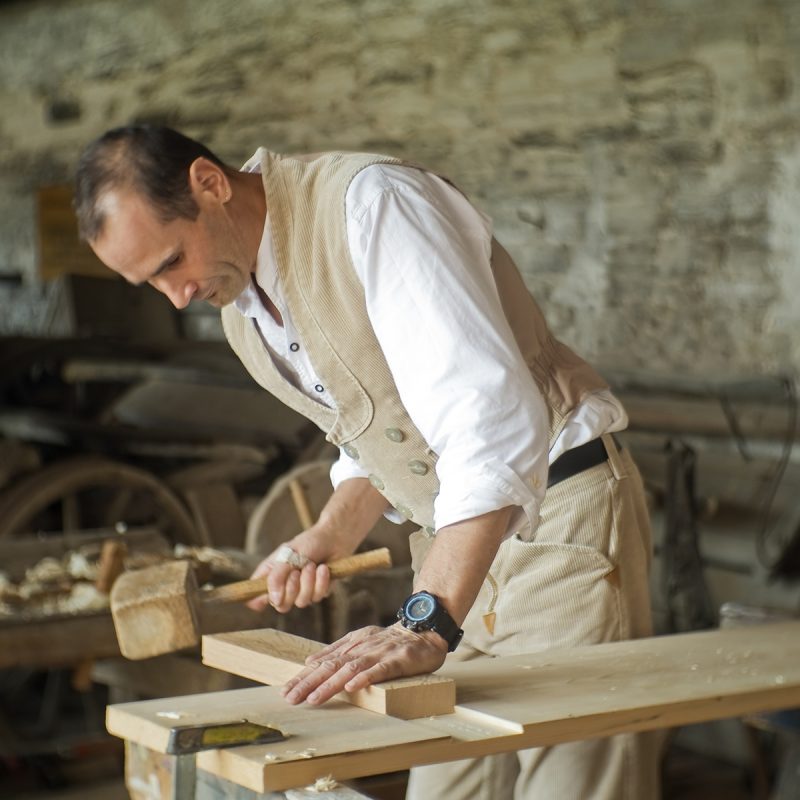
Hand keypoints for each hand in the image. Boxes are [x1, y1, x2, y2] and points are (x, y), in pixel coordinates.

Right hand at [247, 530, 340, 612]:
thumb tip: (274, 600)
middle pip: (281, 606)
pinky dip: (321, 581)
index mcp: (271, 575)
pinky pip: (318, 596)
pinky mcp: (318, 592)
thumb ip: (276, 577)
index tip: (266, 597)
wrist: (334, 537)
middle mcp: (284, 586)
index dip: (257, 601)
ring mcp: (302, 590)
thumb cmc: (308, 542)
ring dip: (308, 582)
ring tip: (312, 565)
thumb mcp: (288, 555)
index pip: (255, 596)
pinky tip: (324, 568)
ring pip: (301, 602)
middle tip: (297, 571)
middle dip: (291, 589)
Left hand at [281, 622, 447, 705]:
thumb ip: (337, 650)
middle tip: (291, 698)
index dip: (304, 677)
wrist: (424, 630)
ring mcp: (379, 653)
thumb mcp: (361, 642)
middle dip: (309, 682)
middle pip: (332, 665)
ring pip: (351, 668)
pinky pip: (380, 670)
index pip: (324, 662)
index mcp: (352, 644)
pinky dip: (365, 677)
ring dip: (331, 683)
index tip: (286, 691)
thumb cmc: (391, 641)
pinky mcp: (397, 660)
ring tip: (314, 698)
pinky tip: (352, 687)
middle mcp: (362, 647)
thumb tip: (309, 661)